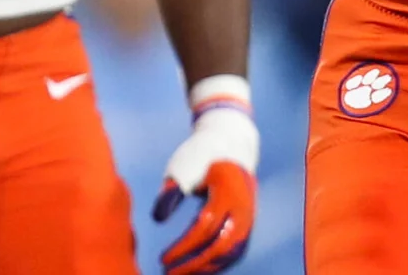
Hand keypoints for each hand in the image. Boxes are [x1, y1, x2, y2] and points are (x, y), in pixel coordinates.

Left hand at [152, 100, 257, 274]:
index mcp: (227, 190)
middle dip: (193, 264)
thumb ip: (171, 191)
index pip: (205, 226)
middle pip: (220, 246)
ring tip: (181, 273)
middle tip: (168, 272)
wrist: (231, 145)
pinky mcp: (247, 223)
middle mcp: (242, 207)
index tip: (164, 258)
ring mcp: (248, 217)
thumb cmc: (201, 156)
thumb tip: (158, 219)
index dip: (184, 246)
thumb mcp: (183, 166)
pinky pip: (234, 251)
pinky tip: (197, 268)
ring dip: (204, 267)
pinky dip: (216, 263)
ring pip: (229, 253)